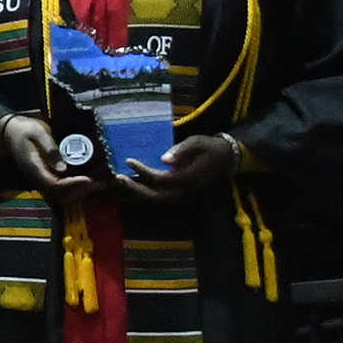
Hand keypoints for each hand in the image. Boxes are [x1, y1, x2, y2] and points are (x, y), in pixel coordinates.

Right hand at [0, 114, 101, 204]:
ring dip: (80, 191)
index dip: (72, 184)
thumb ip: (49, 150)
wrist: (10, 133)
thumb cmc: (25, 130)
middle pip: (60, 194)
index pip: (54, 184)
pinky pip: (61, 189)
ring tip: (97, 182)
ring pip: (61, 194)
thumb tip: (63, 168)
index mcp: (34, 168)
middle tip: (99, 182)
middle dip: (80, 190)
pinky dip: (76, 187)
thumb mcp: (37, 134)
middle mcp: (37, 178)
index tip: (89, 179)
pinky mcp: (46, 177)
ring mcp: (41, 179)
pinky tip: (88, 180)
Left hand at [123, 132, 237, 204]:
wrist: (225, 159)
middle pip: (154, 195)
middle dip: (133, 188)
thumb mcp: (198, 143)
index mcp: (188, 179)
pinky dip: (141, 193)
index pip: (160, 179)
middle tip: (116, 178)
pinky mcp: (176, 193)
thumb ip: (182, 150)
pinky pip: (156, 196)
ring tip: (117, 183)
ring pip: (153, 199)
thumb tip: (164, 159)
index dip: (143, 171)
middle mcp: (182, 191)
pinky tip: (127, 185)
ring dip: (135, 193)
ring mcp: (180, 195)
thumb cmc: (209, 148)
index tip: (128, 160)